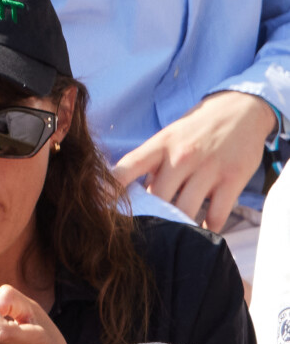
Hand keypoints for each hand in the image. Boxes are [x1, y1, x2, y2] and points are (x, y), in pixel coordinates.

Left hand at [114, 92, 275, 231]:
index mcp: (160, 144)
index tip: (99, 208)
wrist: (243, 109)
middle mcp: (182, 156)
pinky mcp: (233, 180)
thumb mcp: (169, 137)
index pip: (127, 167)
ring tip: (173, 234)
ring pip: (185, 211)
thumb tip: (131, 196)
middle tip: (146, 233)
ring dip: (179, 226)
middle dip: (150, 217)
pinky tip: (200, 230)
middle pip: (157, 199)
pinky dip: (206, 229)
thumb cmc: (197, 128)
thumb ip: (150, 165)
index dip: (110, 189)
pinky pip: (215, 217)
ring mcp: (208, 168)